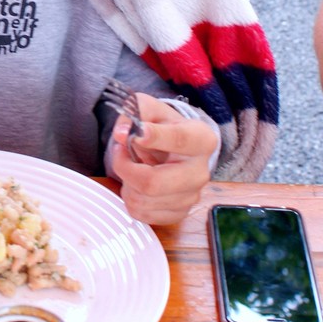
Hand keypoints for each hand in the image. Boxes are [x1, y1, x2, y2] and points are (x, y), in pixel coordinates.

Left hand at [108, 94, 218, 224]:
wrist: (174, 148)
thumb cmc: (162, 126)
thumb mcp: (149, 108)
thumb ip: (135, 111)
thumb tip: (122, 133)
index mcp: (201, 139)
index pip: (178, 140)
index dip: (154, 137)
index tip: (137, 133)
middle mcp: (201, 171)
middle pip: (154, 182)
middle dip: (126, 168)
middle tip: (121, 153)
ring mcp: (191, 196)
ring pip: (143, 200)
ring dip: (127, 183)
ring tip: (132, 168)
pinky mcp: (179, 213)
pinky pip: (142, 214)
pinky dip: (131, 199)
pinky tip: (137, 185)